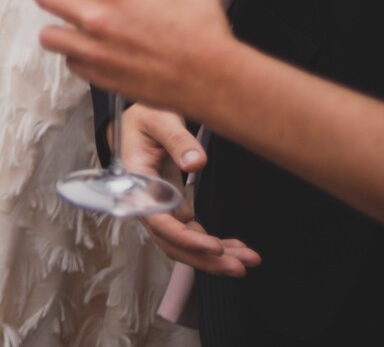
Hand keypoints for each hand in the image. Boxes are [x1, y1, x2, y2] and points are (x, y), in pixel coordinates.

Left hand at [32, 0, 230, 115]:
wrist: (212, 81)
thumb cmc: (205, 34)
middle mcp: (96, 17)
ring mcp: (93, 49)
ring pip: (48, 35)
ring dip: (55, 28)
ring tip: (64, 26)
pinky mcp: (98, 76)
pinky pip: (71, 63)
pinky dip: (76, 57)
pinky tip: (87, 53)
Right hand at [115, 105, 261, 275]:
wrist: (141, 119)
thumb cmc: (146, 116)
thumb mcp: (159, 119)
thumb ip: (177, 140)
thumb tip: (196, 164)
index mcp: (136, 181)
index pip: (156, 220)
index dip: (184, 238)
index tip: (213, 246)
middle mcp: (144, 201)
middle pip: (171, 242)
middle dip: (204, 260)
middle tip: (240, 266)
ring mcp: (160, 208)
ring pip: (183, 244)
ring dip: (213, 258)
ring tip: (248, 261)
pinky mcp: (175, 208)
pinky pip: (192, 234)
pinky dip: (214, 245)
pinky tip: (238, 248)